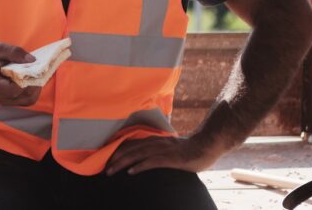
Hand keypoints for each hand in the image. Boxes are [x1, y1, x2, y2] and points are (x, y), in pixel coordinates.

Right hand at [0, 42, 41, 105]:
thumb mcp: (0, 48)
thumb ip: (15, 52)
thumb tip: (33, 60)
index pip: (14, 90)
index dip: (27, 81)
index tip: (34, 69)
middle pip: (24, 96)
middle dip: (35, 84)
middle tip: (41, 71)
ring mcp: (5, 101)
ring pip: (28, 100)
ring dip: (37, 88)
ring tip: (38, 75)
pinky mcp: (11, 101)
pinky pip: (27, 99)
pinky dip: (34, 90)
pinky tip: (34, 79)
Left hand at [104, 134, 222, 175]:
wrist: (207, 145)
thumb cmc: (190, 149)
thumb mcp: (170, 148)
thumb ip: (158, 150)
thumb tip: (147, 157)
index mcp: (154, 140)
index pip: (131, 144)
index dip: (117, 150)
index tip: (106, 158)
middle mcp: (155, 142)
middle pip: (130, 149)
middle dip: (115, 158)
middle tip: (103, 167)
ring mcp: (163, 149)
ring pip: (137, 154)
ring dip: (122, 162)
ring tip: (111, 170)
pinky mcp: (171, 158)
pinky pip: (152, 162)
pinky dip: (140, 166)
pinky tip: (131, 172)